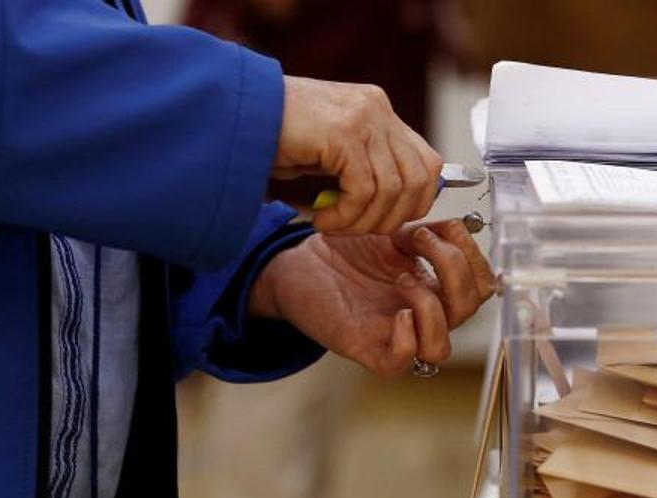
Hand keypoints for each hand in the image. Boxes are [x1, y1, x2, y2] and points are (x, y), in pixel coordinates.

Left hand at [249, 221, 495, 377]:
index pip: (482, 285)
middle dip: (455, 270)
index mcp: (436, 288)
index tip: (444, 226)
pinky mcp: (368, 349)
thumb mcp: (393, 231)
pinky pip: (403, 360)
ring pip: (441, 348)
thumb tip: (456, 227)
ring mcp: (397, 335)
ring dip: (432, 308)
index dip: (473, 256)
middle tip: (420, 242)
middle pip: (469, 311)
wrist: (299, 263)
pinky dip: (407, 337)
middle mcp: (423, 315)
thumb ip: (429, 231)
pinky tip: (396, 312)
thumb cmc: (344, 252)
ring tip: (402, 279)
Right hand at [275, 76, 443, 234]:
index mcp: (378, 110)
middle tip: (354, 228)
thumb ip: (367, 168)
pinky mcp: (343, 132)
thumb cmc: (273, 139)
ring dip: (363, 221)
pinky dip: (345, 215)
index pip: (428, 163)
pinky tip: (320, 218)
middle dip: (391, 218)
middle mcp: (377, 108)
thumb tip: (401, 207)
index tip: (383, 221)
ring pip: (393, 190)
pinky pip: (364, 191)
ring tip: (331, 224)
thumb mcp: (332, 153)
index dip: (415, 202)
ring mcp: (362, 117)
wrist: (228, 114)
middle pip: (419, 179)